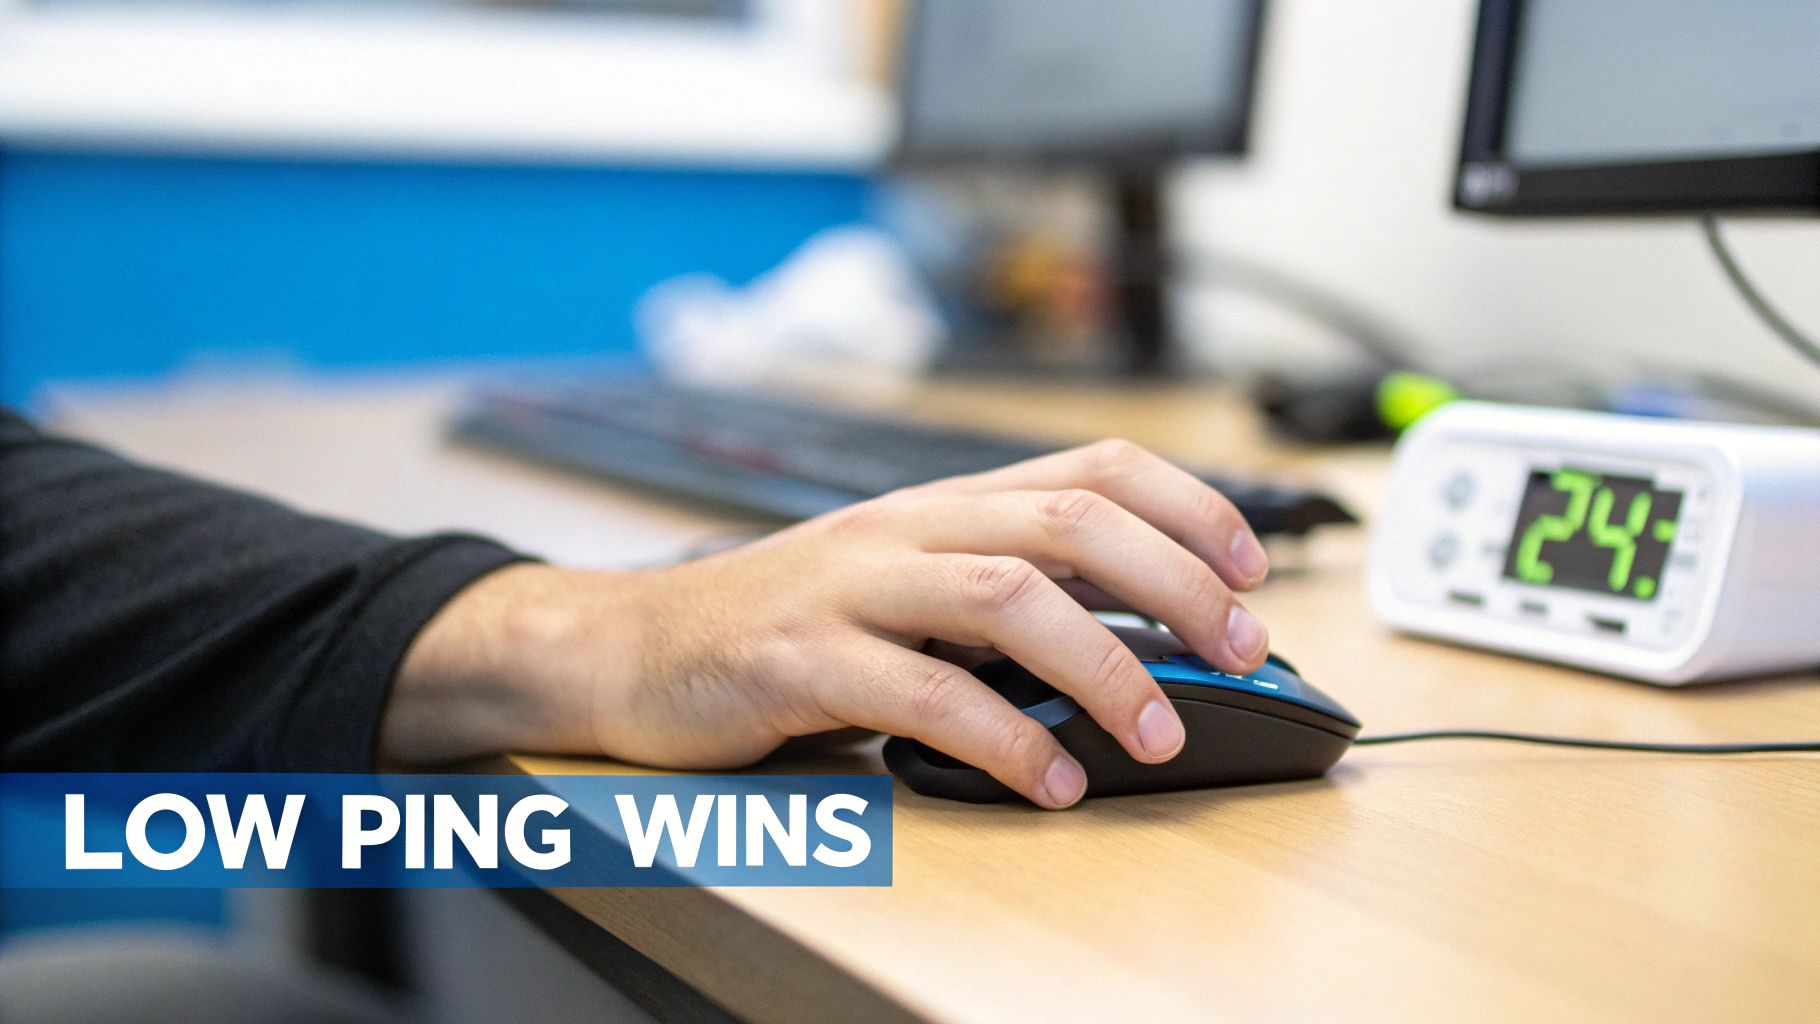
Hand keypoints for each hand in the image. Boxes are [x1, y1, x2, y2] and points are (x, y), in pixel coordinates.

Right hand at [386, 440, 1270, 808]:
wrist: (628, 647)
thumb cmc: (780, 625)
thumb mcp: (901, 590)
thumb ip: (999, 601)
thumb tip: (1134, 641)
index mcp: (940, 505)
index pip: (1090, 466)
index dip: (1186, 504)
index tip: (1252, 565)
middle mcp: (904, 527)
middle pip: (1066, 519)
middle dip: (1173, 581)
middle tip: (1237, 649)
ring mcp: (848, 587)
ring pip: (1003, 595)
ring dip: (1101, 665)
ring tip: (1154, 734)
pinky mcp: (796, 660)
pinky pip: (917, 693)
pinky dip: (1000, 738)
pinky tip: (1048, 780)